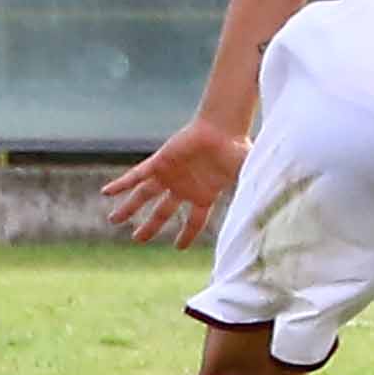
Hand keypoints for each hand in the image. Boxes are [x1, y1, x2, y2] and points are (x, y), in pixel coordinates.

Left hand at [98, 120, 249, 247]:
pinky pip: (136, 175)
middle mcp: (184, 187)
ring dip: (129, 208)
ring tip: (113, 220)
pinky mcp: (160, 162)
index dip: (187, 235)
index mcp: (205, 194)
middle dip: (150, 226)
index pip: (194, 221)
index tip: (178, 247)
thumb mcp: (245, 181)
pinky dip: (121, 184)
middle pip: (162, 212)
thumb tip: (267, 222)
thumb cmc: (237, 150)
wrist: (223, 127)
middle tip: (137, 239)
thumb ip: (252, 200)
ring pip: (145, 196)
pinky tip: (107, 193)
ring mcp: (170, 175)